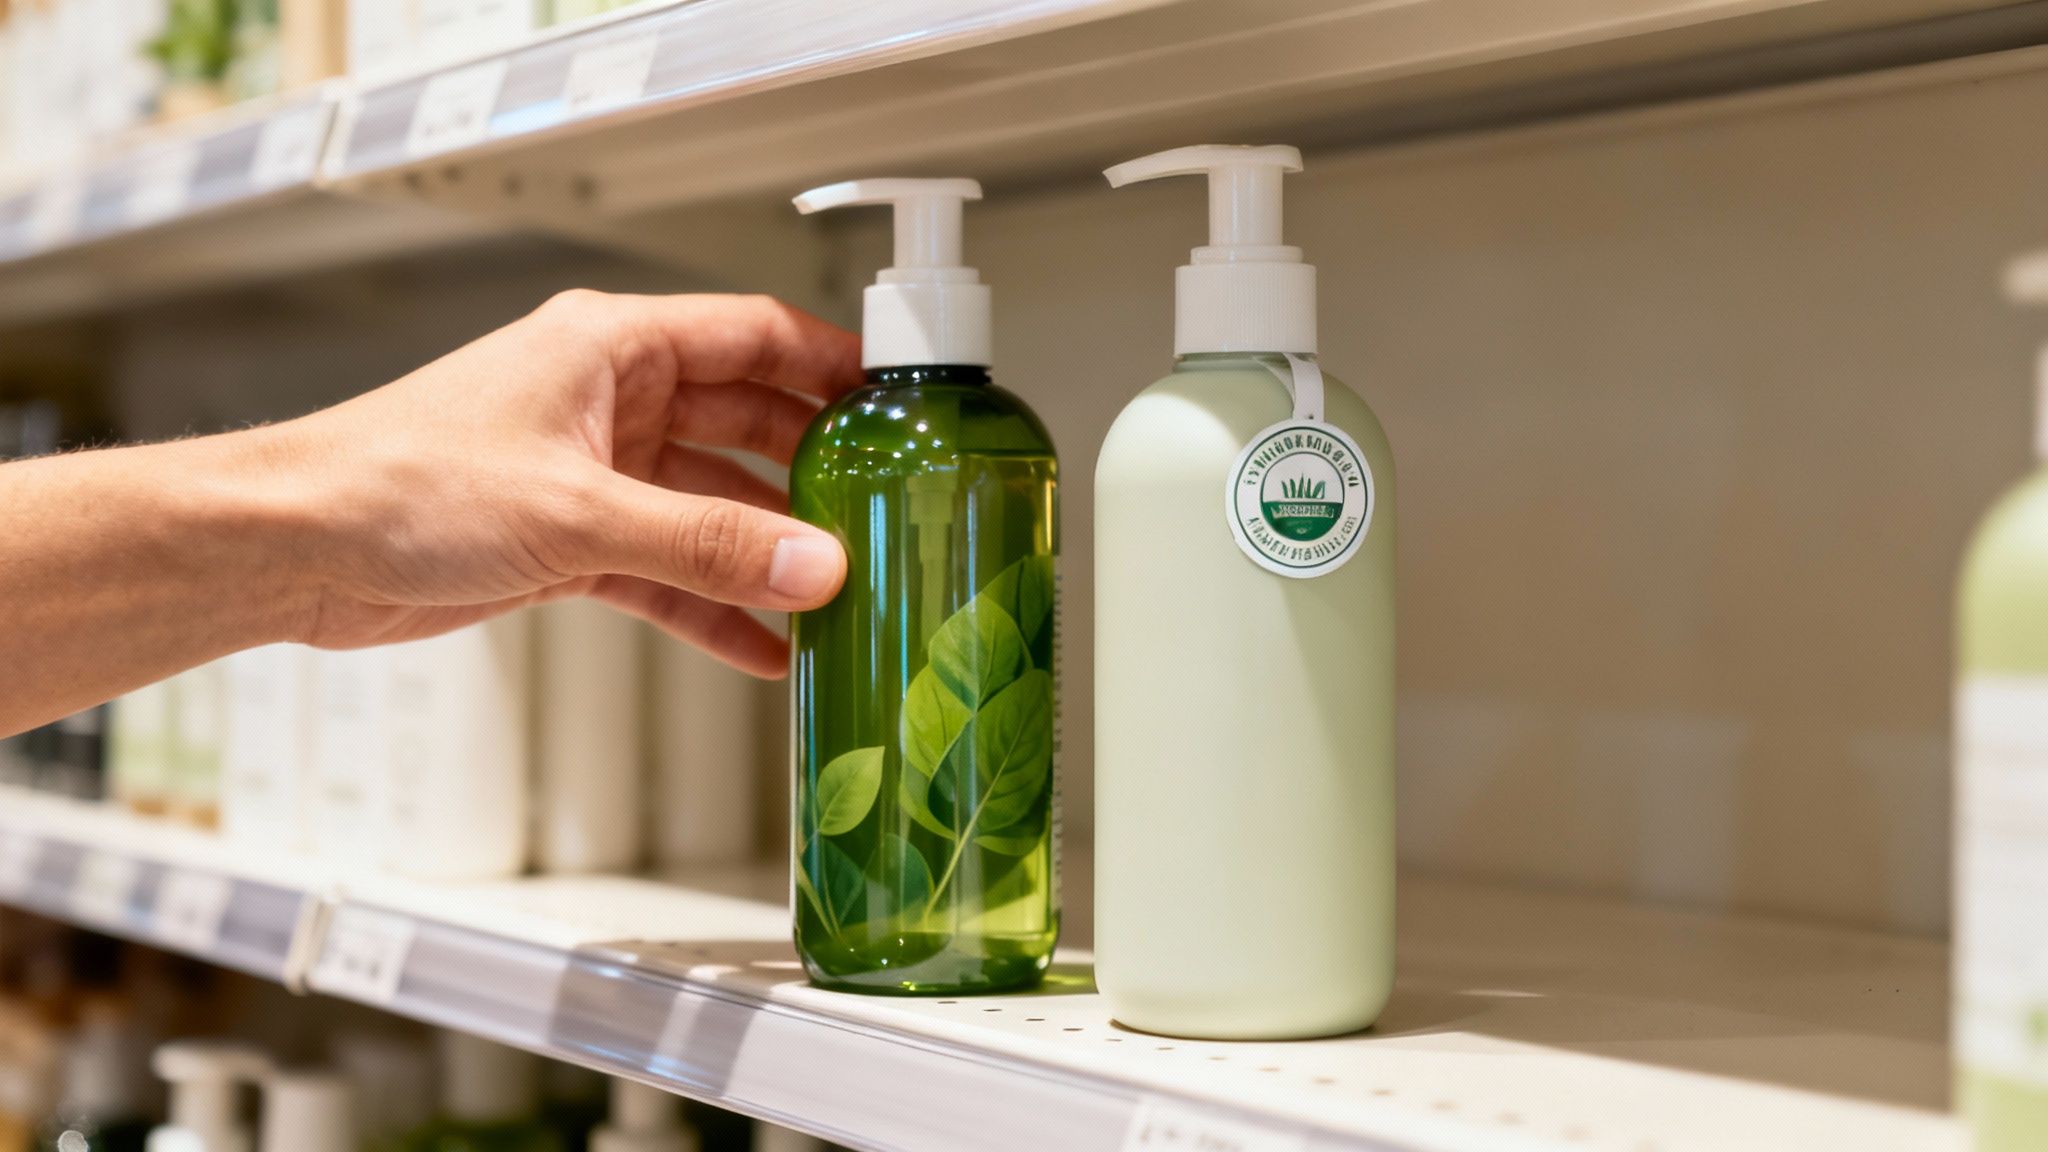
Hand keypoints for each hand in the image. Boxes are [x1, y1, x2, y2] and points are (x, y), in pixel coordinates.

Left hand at [270, 290, 861, 677]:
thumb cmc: (396, 482)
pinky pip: (665, 570)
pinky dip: (710, 606)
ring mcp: (590, 473)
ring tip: (839, 591)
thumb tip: (813, 562)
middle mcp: (607, 401)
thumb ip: (704, 542)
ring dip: (765, 551)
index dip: (833, 365)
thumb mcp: (577, 512)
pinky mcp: (567, 541)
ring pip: (708, 506)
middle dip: (812, 469)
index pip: (755, 336)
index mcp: (611, 348)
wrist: (292, 548)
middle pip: (744, 422)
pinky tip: (762, 648)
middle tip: (888, 508)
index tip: (901, 403)